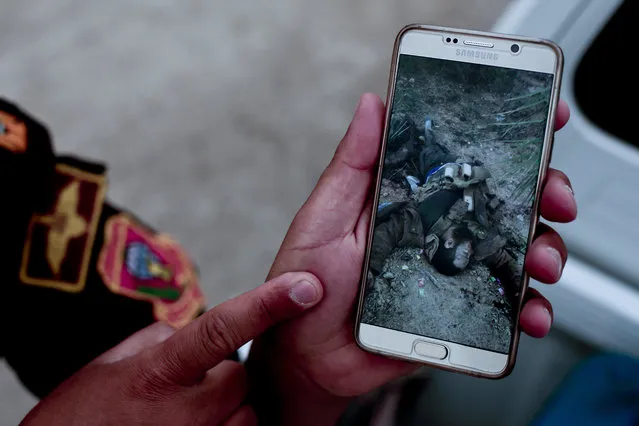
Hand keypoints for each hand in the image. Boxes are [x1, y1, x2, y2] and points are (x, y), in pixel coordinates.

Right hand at [20, 273, 322, 425]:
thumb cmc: (84, 413)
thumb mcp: (116, 362)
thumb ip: (167, 338)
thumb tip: (205, 328)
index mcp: (159, 371)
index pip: (223, 328)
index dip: (267, 304)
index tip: (305, 285)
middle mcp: (184, 411)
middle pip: (241, 377)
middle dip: (224, 376)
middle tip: (188, 388)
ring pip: (245, 414)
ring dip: (227, 410)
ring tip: (185, 417)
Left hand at [248, 94, 576, 425]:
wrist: (306, 352)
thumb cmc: (307, 279)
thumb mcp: (323, 215)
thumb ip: (353, 164)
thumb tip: (372, 104)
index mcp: (410, 197)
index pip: (464, 157)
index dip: (507, 136)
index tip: (544, 116)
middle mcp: (437, 229)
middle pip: (505, 201)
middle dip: (543, 192)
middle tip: (554, 197)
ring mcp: (451, 270)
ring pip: (516, 251)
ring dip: (544, 250)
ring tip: (540, 262)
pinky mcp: (458, 312)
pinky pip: (505, 308)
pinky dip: (529, 310)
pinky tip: (529, 314)